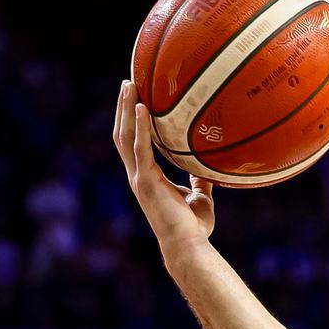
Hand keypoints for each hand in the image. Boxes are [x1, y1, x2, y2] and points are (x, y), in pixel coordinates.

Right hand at [113, 80, 215, 252]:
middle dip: (123, 108)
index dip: (131, 122)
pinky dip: (140, 127)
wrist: (187, 246)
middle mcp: (137, 175)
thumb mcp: (200, 198)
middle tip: (128, 82)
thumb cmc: (194, 227)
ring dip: (126, 110)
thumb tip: (206, 168)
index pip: (133, 144)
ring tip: (129, 85)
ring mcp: (139, 178)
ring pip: (125, 136)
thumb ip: (199, 181)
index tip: (136, 99)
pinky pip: (141, 148)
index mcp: (146, 177)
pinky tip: (142, 108)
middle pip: (123, 134)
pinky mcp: (145, 181)